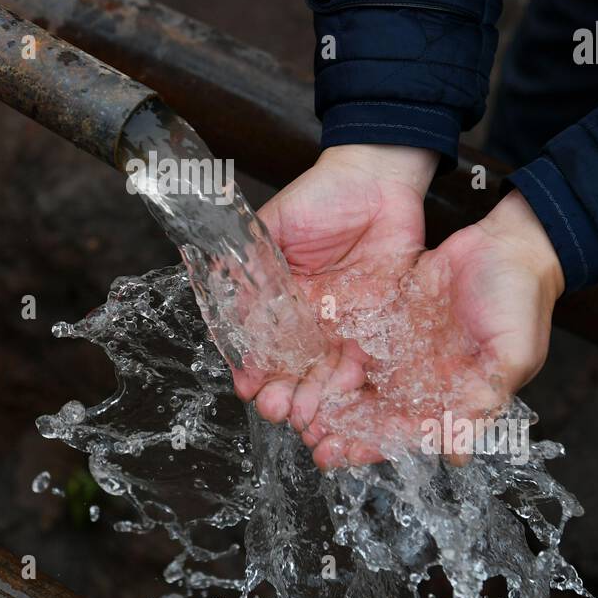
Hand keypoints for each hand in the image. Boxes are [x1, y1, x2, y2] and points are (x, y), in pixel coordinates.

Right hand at [233, 144, 437, 427]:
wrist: (380, 179)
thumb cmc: (323, 194)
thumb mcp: (275, 224)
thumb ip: (249, 259)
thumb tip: (217, 289)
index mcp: (279, 298)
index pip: (260, 341)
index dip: (252, 366)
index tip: (246, 384)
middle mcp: (309, 319)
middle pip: (292, 366)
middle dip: (281, 392)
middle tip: (274, 409)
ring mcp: (343, 325)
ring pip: (325, 371)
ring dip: (314, 398)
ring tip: (305, 418)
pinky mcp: (379, 325)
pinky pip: (366, 360)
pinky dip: (354, 383)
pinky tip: (344, 399)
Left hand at [305, 190, 564, 468]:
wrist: (509, 242)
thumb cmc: (521, 299)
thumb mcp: (511, 352)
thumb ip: (485, 399)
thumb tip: (459, 453)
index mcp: (447, 394)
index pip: (402, 432)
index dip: (370, 446)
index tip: (339, 456)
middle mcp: (415, 376)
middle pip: (367, 410)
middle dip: (334, 426)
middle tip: (302, 434)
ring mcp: (395, 346)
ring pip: (349, 378)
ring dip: (319, 393)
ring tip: (287, 404)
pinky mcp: (379, 315)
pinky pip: (344, 338)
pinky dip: (320, 352)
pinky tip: (295, 360)